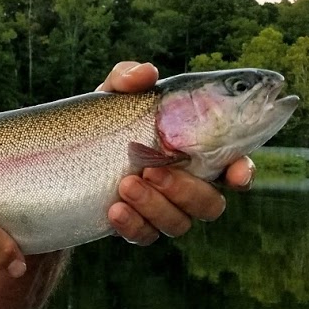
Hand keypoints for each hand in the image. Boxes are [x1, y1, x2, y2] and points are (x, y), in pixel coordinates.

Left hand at [96, 61, 254, 244]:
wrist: (66, 155)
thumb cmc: (106, 120)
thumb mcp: (113, 96)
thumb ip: (128, 78)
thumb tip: (146, 73)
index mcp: (195, 152)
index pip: (233, 166)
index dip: (242, 173)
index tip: (236, 174)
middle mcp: (187, 184)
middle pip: (210, 204)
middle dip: (186, 190)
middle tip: (152, 169)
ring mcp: (164, 209)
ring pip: (179, 223)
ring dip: (156, 206)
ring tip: (126, 184)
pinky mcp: (138, 226)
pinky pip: (145, 236)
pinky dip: (132, 225)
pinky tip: (114, 209)